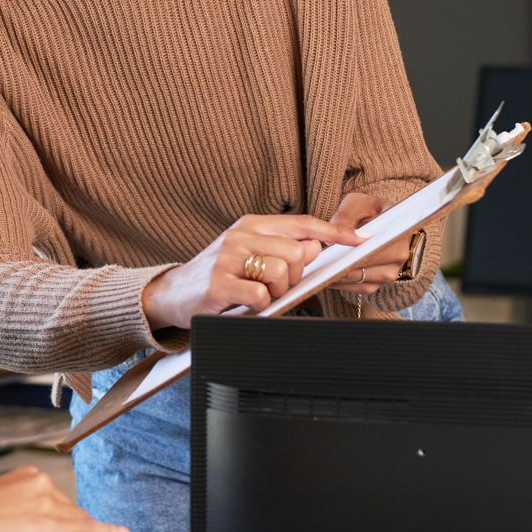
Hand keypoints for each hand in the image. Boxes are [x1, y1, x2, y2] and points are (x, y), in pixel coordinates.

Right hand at [0, 469, 127, 531]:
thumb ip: (14, 506)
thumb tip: (22, 522)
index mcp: (26, 476)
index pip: (57, 497)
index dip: (67, 512)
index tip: (76, 518)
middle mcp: (41, 484)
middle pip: (69, 509)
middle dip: (71, 525)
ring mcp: (48, 504)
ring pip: (77, 521)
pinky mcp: (52, 526)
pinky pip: (86, 530)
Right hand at [140, 208, 370, 330]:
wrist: (170, 295)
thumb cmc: (218, 276)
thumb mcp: (249, 256)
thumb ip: (283, 250)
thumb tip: (316, 247)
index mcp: (251, 225)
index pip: (302, 224)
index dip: (334, 233)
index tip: (361, 240)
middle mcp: (239, 236)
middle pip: (297, 253)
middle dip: (296, 278)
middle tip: (275, 288)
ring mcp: (227, 259)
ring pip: (281, 274)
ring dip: (277, 294)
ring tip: (258, 296)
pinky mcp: (218, 285)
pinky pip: (261, 297)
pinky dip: (260, 307)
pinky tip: (244, 305)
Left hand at [326, 193, 413, 294]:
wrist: (377, 219)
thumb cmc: (369, 210)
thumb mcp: (358, 204)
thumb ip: (345, 217)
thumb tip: (333, 238)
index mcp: (399, 236)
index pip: (377, 250)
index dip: (356, 253)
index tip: (336, 254)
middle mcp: (398, 258)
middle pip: (367, 268)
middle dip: (342, 266)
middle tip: (320, 263)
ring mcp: (388, 273)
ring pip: (360, 281)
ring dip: (339, 276)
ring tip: (319, 268)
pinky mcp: (376, 282)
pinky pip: (356, 287)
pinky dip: (340, 282)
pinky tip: (325, 274)